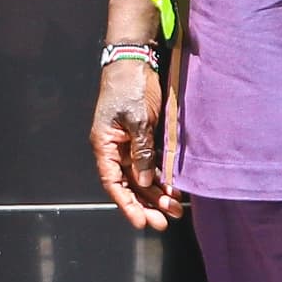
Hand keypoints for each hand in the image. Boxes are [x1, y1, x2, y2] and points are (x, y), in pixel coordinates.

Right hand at [89, 53, 179, 229]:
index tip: (141, 222)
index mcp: (105, 145)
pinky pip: (150, 164)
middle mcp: (115, 148)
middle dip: (146, 204)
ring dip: (156, 194)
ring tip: (175, 209)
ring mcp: (128, 143)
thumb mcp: (137, 119)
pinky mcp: (141, 137)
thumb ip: (141, 151)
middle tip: (165, 221)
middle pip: (129, 185)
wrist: (134, 59)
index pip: (113, 183)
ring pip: (141, 177)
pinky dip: (161, 178)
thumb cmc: (129, 85)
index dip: (127, 204)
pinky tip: (174, 190)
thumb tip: (145, 182)